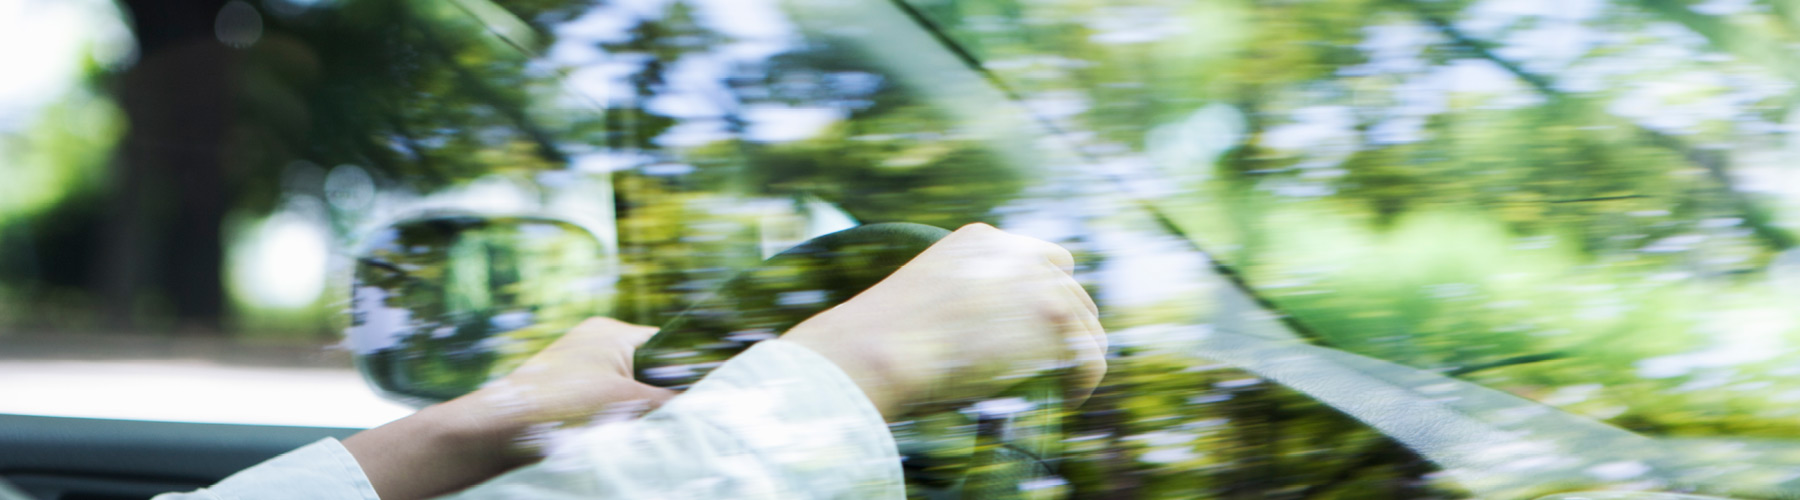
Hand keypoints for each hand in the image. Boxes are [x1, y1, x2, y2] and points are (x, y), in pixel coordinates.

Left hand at [473, 317, 676, 441]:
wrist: (503, 428)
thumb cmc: (563, 402)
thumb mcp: (625, 401)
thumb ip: (668, 401)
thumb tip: (704, 407)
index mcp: (612, 331)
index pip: (664, 344)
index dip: (680, 368)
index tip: (695, 393)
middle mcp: (596, 341)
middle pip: (646, 367)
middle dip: (655, 392)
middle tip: (661, 414)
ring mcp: (579, 364)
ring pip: (626, 387)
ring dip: (632, 408)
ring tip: (631, 423)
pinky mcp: (567, 388)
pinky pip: (604, 399)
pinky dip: (611, 415)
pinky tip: (611, 431)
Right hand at [782, 223, 1106, 419]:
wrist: (883, 348)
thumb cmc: (885, 343)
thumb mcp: (926, 299)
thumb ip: (965, 303)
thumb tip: (987, 341)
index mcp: (984, 240)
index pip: (1041, 261)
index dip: (1043, 298)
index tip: (1035, 329)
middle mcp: (1020, 253)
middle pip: (1071, 292)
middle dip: (1063, 329)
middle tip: (1050, 365)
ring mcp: (1042, 285)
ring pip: (1085, 326)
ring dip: (1074, 358)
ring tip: (1060, 388)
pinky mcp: (1056, 322)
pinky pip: (1089, 358)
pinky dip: (1083, 382)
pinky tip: (1066, 400)